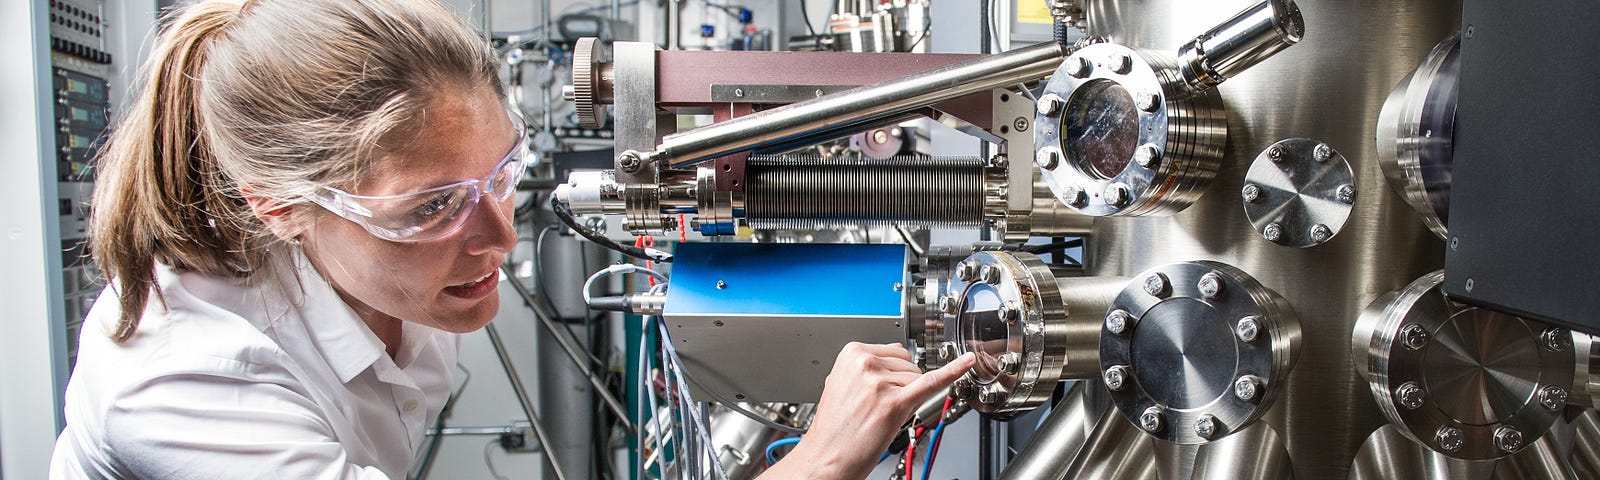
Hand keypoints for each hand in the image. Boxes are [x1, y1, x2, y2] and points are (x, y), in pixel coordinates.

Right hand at [761, 342, 974, 479]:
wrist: (826, 456)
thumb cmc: (834, 426)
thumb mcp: (842, 383)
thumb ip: (869, 366)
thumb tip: (898, 354)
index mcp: (852, 353)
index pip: (895, 351)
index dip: (895, 373)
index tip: (886, 386)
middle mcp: (866, 364)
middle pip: (909, 364)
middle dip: (902, 384)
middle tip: (879, 405)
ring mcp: (880, 383)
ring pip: (917, 379)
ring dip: (907, 397)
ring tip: (881, 414)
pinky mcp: (894, 403)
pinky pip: (930, 383)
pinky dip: (952, 372)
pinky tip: (966, 362)